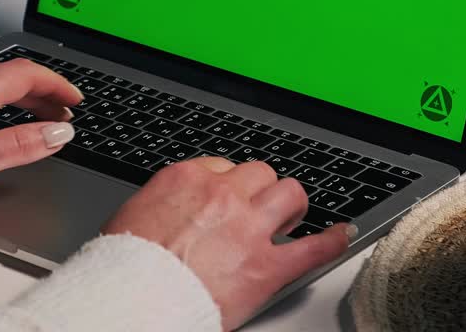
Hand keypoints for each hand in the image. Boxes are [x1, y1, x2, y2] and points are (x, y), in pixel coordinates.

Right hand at [102, 157, 353, 329]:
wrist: (131, 300)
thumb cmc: (124, 267)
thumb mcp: (133, 217)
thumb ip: (165, 204)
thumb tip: (174, 210)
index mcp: (186, 179)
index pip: (221, 166)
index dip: (226, 185)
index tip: (227, 199)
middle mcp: (221, 195)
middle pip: (259, 174)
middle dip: (258, 191)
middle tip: (254, 211)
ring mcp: (248, 228)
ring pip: (289, 194)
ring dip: (290, 206)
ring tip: (288, 218)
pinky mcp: (267, 267)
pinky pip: (314, 247)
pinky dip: (333, 240)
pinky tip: (342, 234)